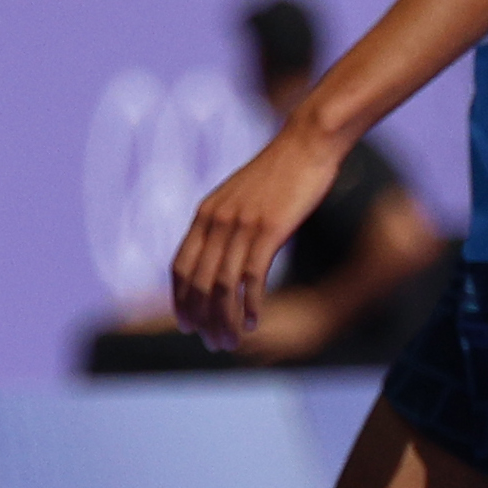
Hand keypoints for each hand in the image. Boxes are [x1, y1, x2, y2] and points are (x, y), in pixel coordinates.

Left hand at [172, 119, 348, 348]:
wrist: (307, 143)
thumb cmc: (279, 172)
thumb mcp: (240, 196)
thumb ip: (224, 222)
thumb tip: (220, 251)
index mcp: (205, 213)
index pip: (180, 268)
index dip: (181, 301)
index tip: (188, 326)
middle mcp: (216, 220)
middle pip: (198, 283)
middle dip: (203, 320)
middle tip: (215, 344)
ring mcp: (241, 225)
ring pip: (222, 286)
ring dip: (225, 320)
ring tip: (232, 341)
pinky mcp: (269, 229)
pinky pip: (251, 277)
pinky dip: (250, 305)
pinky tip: (254, 321)